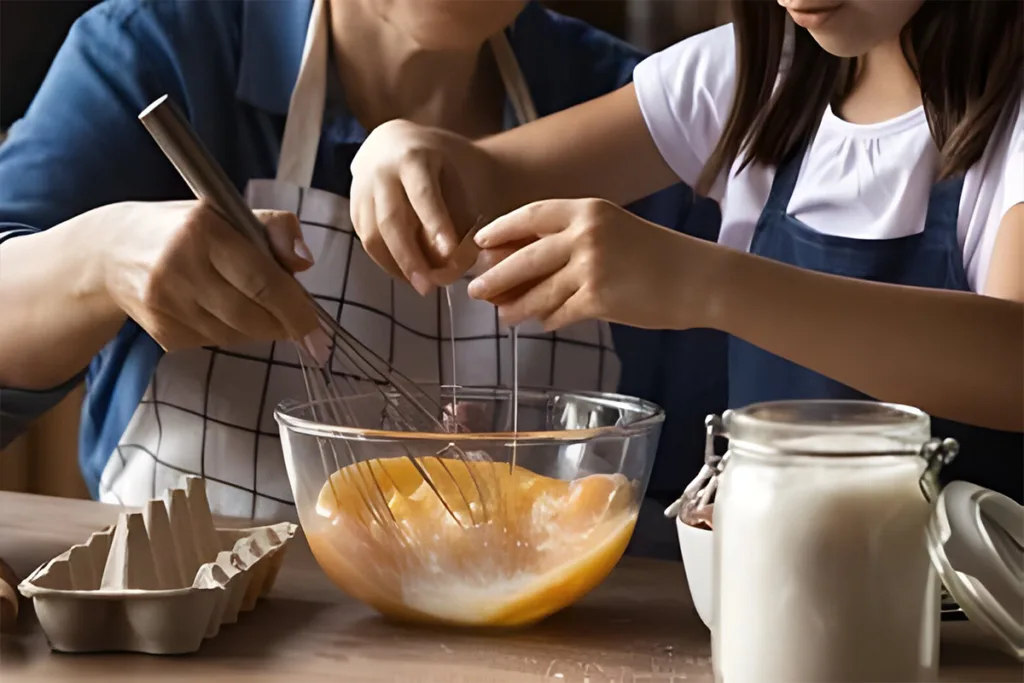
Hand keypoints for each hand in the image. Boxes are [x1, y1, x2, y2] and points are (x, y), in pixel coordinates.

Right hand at [100, 200, 319, 350]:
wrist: (111, 252)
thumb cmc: (184, 230)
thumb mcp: (229, 213)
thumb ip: (275, 229)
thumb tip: (304, 262)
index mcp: (204, 231)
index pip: (263, 282)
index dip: (297, 311)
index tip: (319, 332)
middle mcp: (180, 267)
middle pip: (252, 317)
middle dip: (281, 324)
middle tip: (293, 318)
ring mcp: (166, 303)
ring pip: (235, 335)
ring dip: (254, 327)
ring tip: (246, 301)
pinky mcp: (160, 330)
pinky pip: (212, 342)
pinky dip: (226, 332)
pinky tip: (214, 309)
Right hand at [349, 119, 493, 293]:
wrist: (395, 142)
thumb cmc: (437, 163)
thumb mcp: (455, 175)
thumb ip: (459, 215)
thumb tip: (457, 262)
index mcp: (412, 157)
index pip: (423, 194)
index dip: (436, 224)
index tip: (450, 252)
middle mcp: (380, 171)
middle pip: (391, 220)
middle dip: (411, 257)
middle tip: (429, 286)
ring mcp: (361, 189)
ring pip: (373, 236)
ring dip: (397, 266)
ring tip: (421, 285)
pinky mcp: (353, 208)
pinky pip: (367, 241)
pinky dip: (387, 262)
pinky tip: (406, 273)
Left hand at [466, 199, 718, 330]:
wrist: (698, 279)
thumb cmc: (656, 256)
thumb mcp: (612, 231)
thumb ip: (571, 241)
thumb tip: (522, 263)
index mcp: (587, 210)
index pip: (531, 215)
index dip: (500, 230)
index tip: (479, 244)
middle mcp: (585, 234)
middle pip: (524, 258)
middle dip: (495, 277)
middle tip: (476, 290)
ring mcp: (591, 267)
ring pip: (538, 291)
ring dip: (516, 306)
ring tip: (504, 316)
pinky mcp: (598, 299)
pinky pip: (559, 313)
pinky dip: (547, 319)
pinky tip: (541, 322)